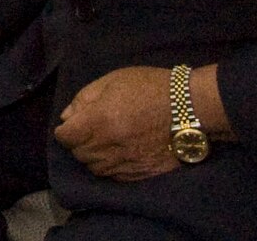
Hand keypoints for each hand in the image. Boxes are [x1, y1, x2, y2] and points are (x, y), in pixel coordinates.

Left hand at [53, 66, 177, 180]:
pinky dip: (111, 166)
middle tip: (90, 130)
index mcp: (99, 121)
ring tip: (105, 142)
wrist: (190, 107)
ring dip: (94, 156)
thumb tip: (67, 117)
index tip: (72, 124)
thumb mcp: (112, 81)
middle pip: (79, 154)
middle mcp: (109, 147)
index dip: (65, 130)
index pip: (66, 137)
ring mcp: (126, 163)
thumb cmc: (150, 87)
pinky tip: (119, 153)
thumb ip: (84, 98)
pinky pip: (114, 176)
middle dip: (78, 142)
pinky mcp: (141, 174)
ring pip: (95, 168)